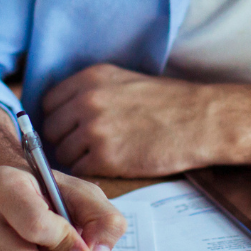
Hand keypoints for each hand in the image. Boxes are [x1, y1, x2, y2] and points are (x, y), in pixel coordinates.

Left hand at [42, 64, 213, 176]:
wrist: (202, 120)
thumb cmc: (170, 103)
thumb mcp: (124, 81)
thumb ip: (91, 91)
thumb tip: (65, 111)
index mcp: (91, 79)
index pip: (49, 103)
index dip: (58, 119)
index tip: (70, 129)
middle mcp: (87, 100)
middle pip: (52, 129)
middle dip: (65, 141)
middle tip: (85, 149)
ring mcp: (95, 129)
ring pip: (63, 153)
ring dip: (78, 159)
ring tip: (103, 157)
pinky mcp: (106, 157)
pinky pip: (80, 170)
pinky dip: (92, 172)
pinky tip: (112, 166)